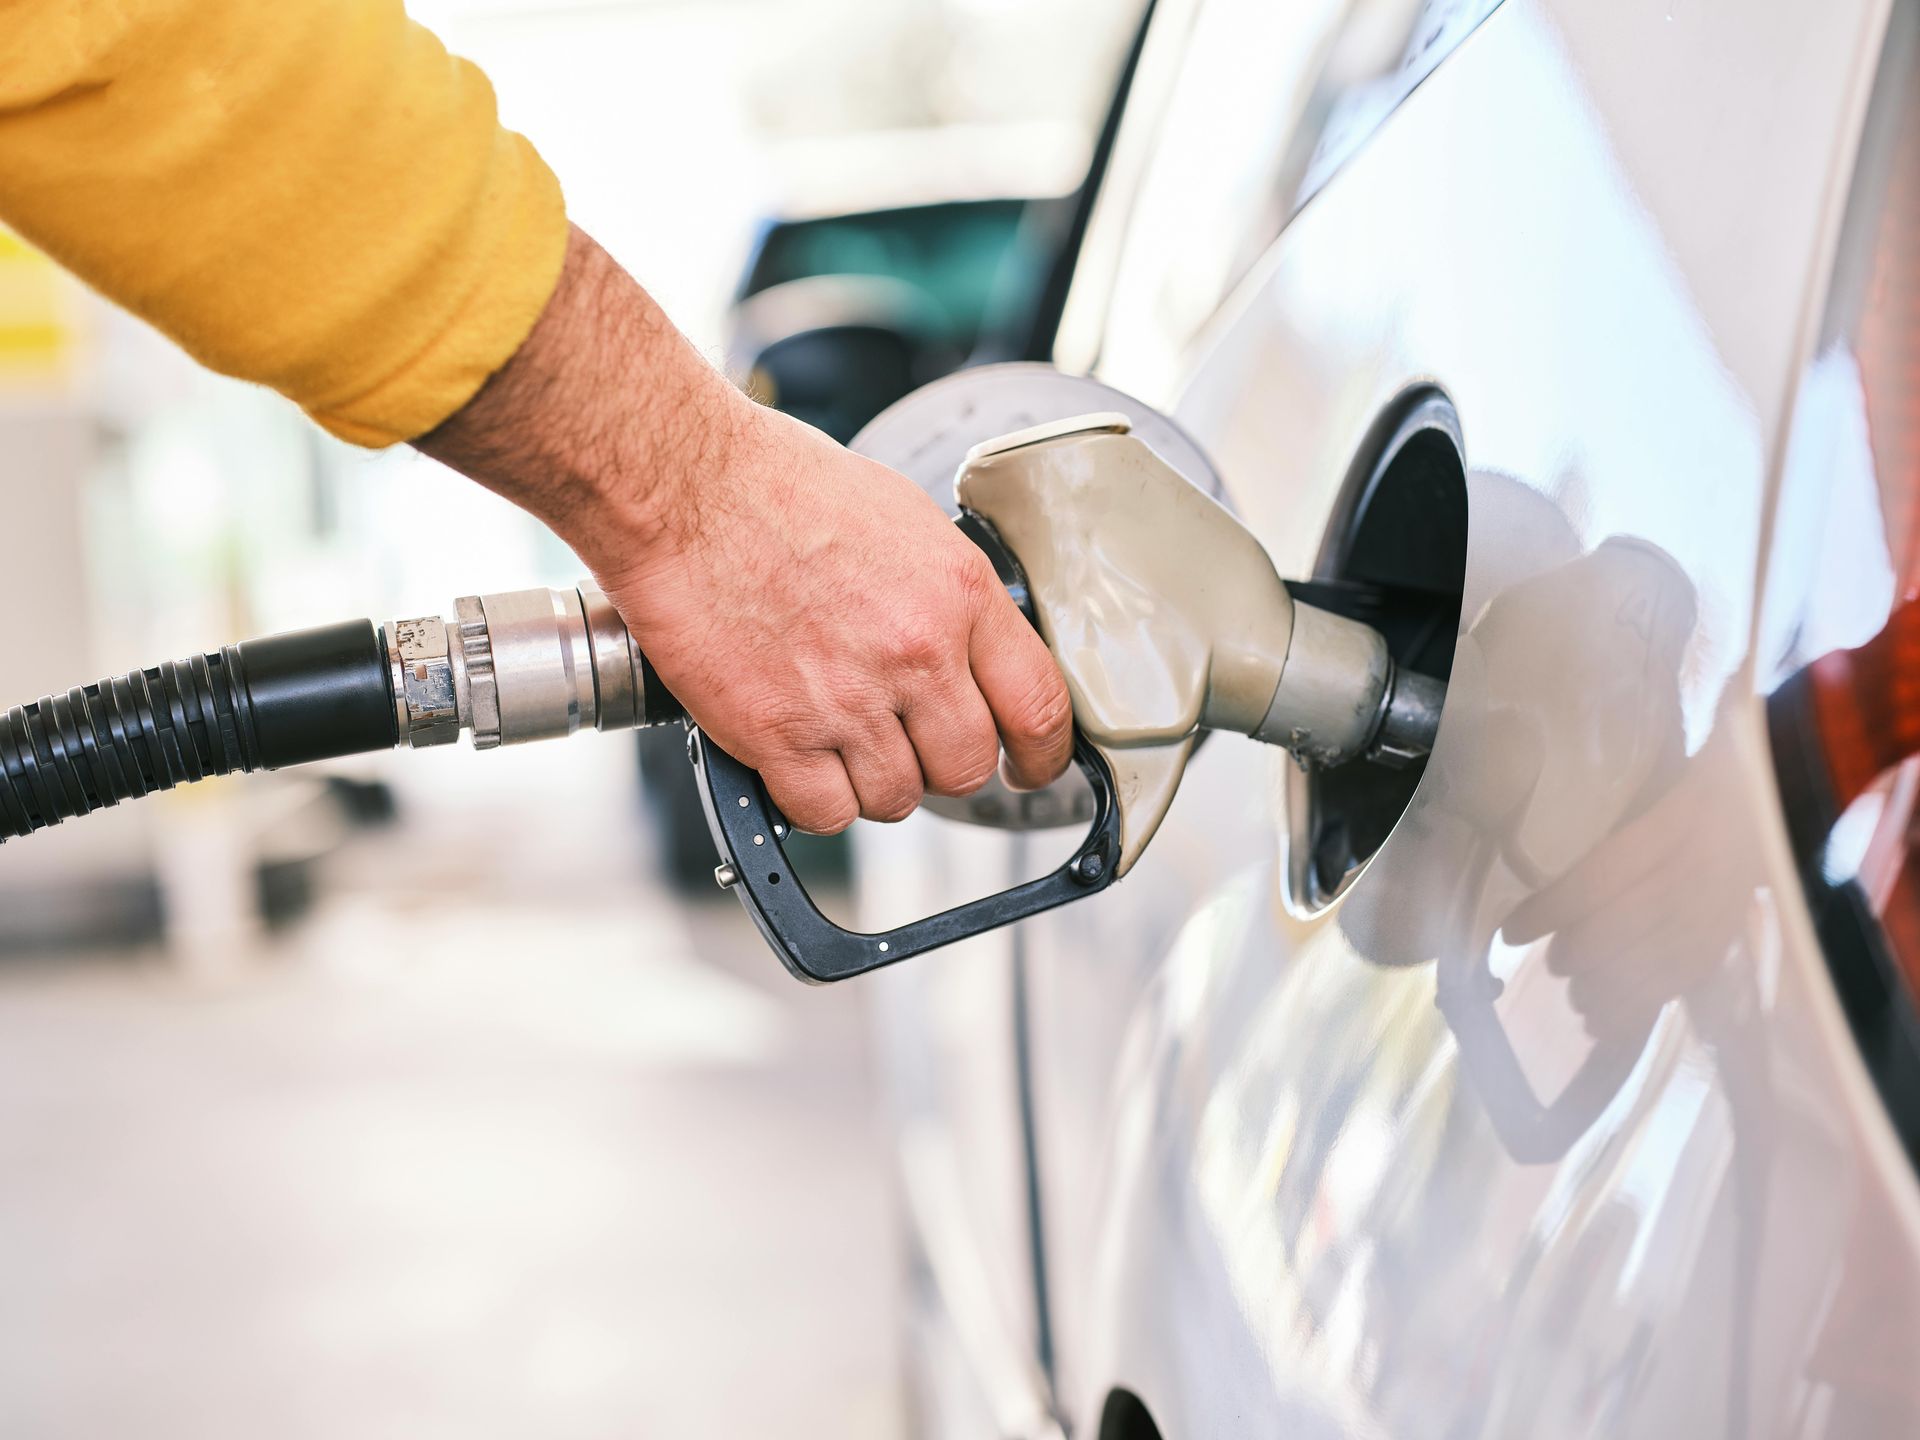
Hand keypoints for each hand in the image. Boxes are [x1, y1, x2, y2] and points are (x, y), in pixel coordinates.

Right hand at [416, 226, 1072, 831]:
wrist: (683, 487)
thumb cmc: (778, 486)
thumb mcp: (904, 520)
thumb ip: (948, 595)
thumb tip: (970, 649)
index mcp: (960, 594)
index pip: (1040, 708)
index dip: (1043, 756)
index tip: (1029, 767)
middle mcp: (917, 653)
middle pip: (967, 768)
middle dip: (941, 765)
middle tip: (908, 744)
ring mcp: (848, 700)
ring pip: (896, 799)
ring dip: (872, 782)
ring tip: (837, 737)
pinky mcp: (778, 735)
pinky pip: (825, 814)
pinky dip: (812, 799)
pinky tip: (796, 758)